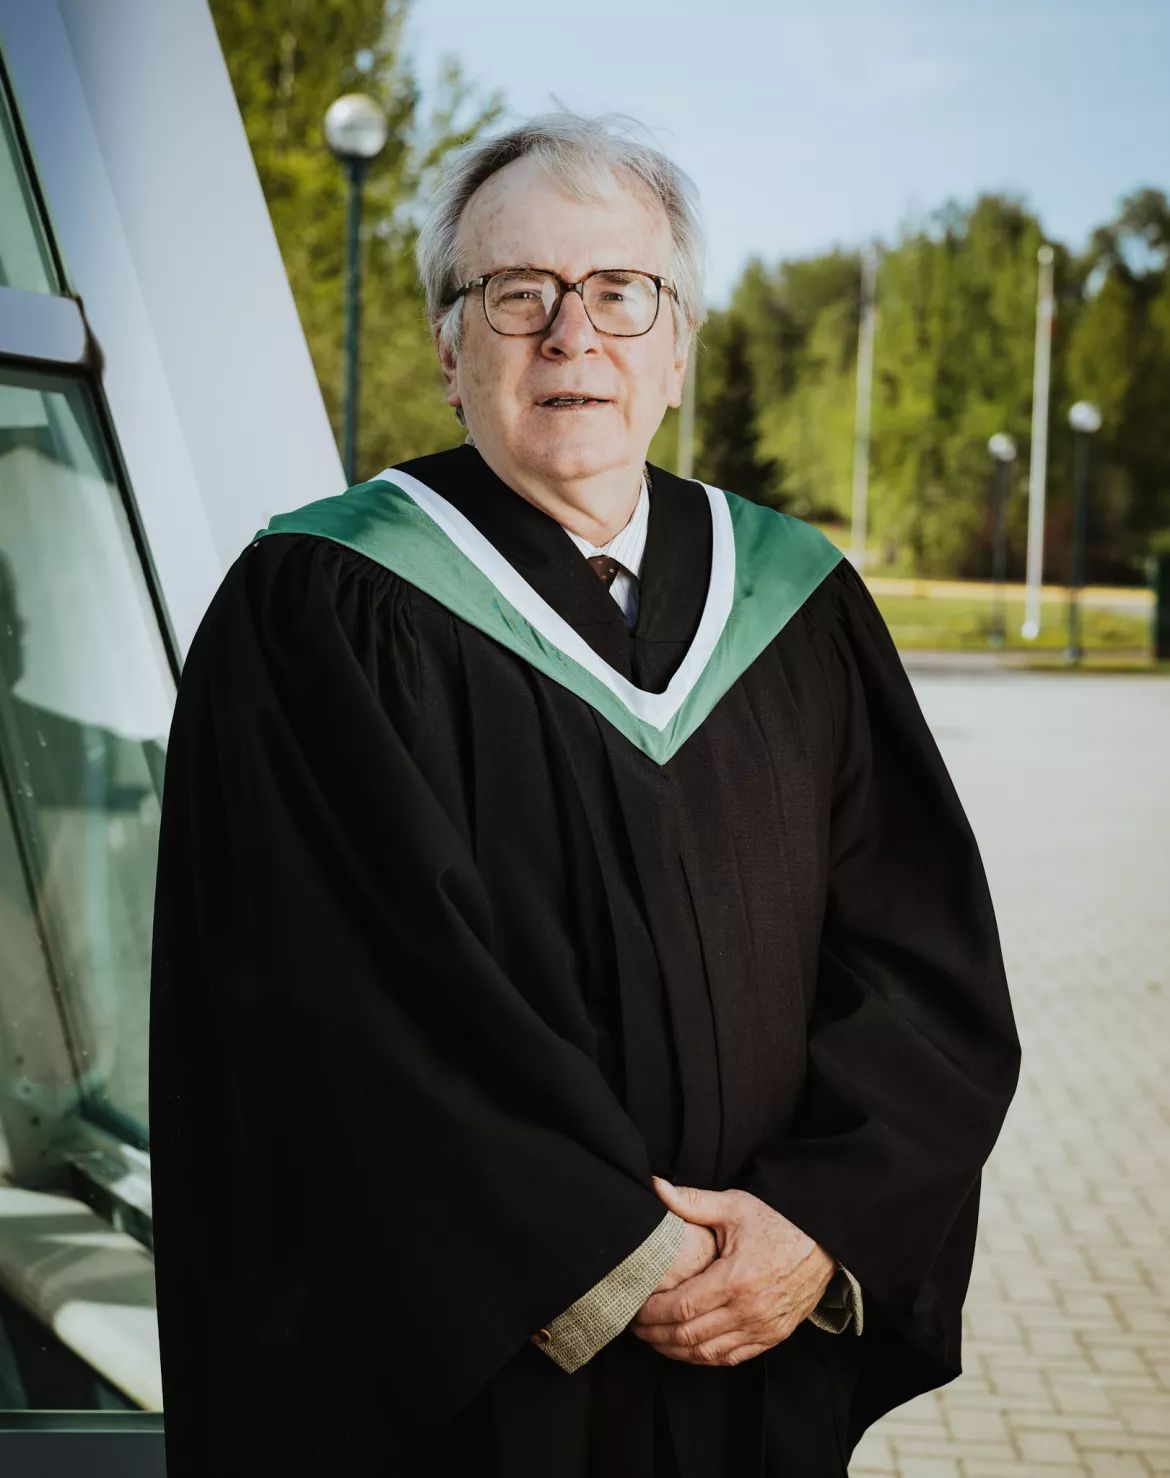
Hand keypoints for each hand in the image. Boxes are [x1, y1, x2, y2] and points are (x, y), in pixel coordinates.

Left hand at [631, 1177, 835, 1367]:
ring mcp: (763, 1327)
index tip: (634, 1307)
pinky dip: (705, 1358)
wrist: (824, 1239)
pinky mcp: (773, 1336)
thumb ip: (691, 1201)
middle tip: (636, 1327)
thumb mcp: (734, 1206)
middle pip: (689, 1336)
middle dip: (656, 1335)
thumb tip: (654, 1185)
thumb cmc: (778, 1220)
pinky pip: (732, 1358)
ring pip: (708, 1353)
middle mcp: (750, 1310)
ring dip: (676, 1350)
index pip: (681, 1308)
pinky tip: (687, 1348)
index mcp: (736, 1278)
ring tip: (655, 1339)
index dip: (652, 1313)